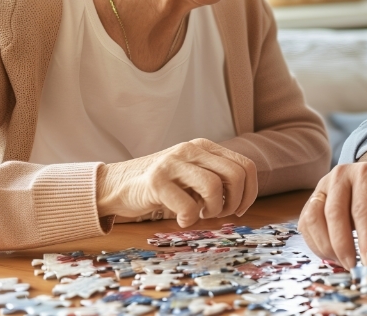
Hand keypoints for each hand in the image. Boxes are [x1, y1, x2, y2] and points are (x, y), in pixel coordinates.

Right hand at [96, 139, 257, 226]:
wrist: (116, 185)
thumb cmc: (161, 186)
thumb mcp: (192, 174)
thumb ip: (216, 178)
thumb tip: (242, 198)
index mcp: (205, 147)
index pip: (246, 166)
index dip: (250, 192)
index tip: (239, 209)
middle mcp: (191, 149)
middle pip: (236, 175)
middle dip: (234, 202)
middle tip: (218, 214)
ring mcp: (173, 163)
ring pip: (214, 187)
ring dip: (213, 210)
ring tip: (200, 215)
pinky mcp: (156, 180)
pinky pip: (188, 205)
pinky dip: (189, 219)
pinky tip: (180, 219)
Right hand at [298, 160, 366, 268]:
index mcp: (366, 175)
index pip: (361, 211)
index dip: (365, 239)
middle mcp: (341, 176)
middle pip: (333, 214)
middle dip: (342, 246)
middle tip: (353, 266)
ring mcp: (323, 186)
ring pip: (313, 219)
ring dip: (325, 246)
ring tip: (342, 260)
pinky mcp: (312, 199)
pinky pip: (306, 224)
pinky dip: (316, 244)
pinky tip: (332, 253)